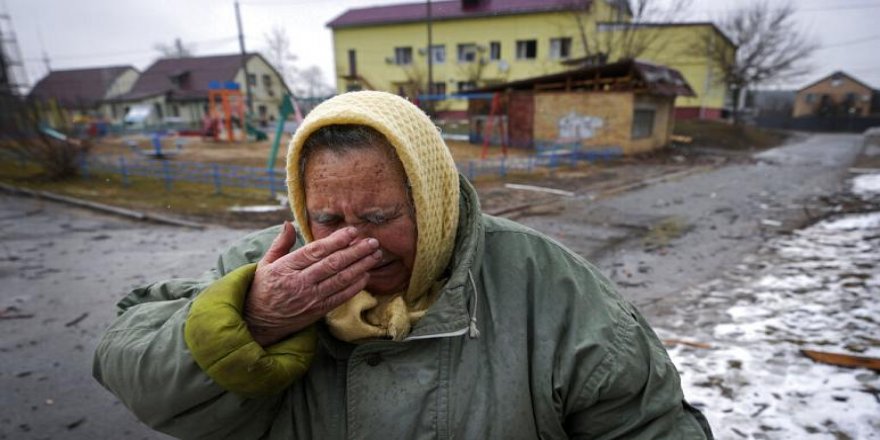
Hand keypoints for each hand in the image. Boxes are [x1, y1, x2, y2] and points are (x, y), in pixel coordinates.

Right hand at [244, 222, 381, 345]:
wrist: (257, 322)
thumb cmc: (262, 288)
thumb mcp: (266, 263)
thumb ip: (281, 243)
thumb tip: (289, 223)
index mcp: (287, 267)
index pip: (316, 251)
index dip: (336, 240)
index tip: (352, 231)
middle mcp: (299, 282)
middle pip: (333, 264)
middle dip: (355, 251)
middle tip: (373, 242)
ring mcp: (309, 298)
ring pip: (340, 280)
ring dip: (360, 267)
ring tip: (375, 256)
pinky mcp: (317, 311)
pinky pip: (340, 297)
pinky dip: (355, 287)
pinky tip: (366, 276)